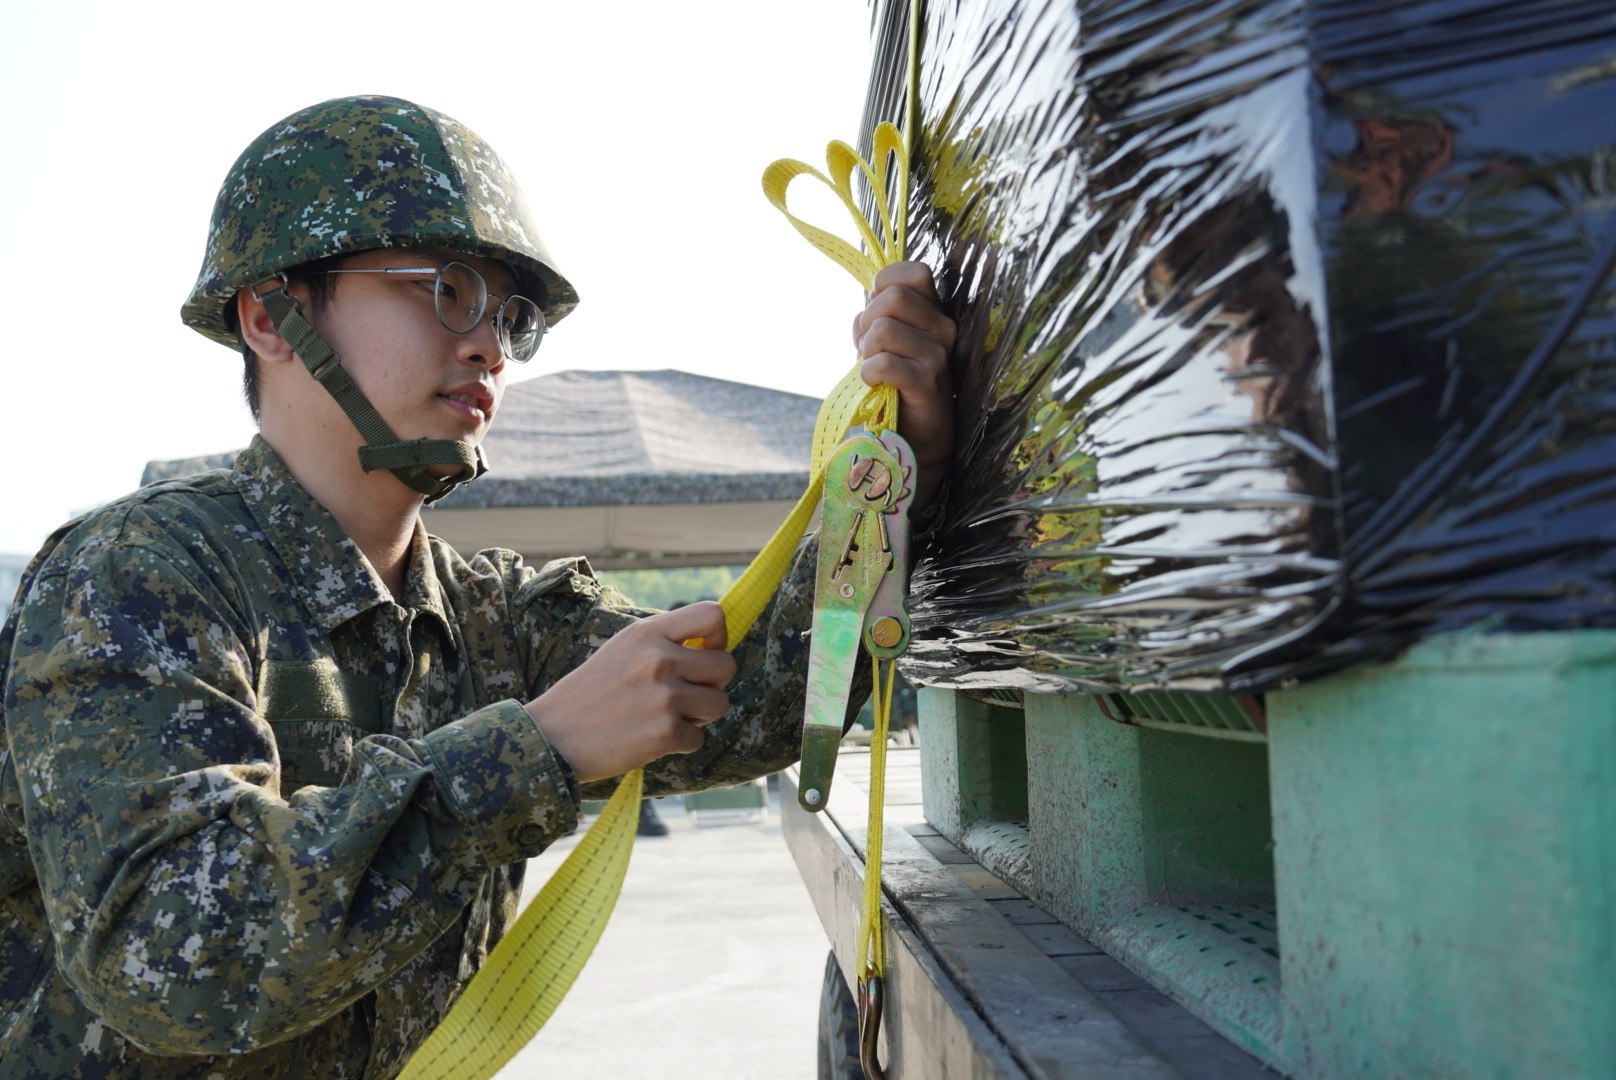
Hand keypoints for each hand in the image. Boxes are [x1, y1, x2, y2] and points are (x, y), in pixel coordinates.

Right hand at [525, 602, 735, 782]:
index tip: (704, 654)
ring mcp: (664, 696)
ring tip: (667, 717)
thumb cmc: (590, 693)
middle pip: (726, 666)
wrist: (552, 736)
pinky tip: (650, 738)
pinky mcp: (664, 732)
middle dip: (713, 685)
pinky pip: (699, 738)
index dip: (719, 638)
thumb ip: (665, 642)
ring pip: (720, 703)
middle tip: (685, 696)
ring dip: (700, 716)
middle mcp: (659, 659)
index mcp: (648, 633)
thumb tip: (715, 646)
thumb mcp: (623, 649)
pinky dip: (679, 743)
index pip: (713, 615)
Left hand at [853, 261, 956, 512]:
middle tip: (868, 347)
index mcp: (933, 312)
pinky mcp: (928, 384)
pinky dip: (868, 372)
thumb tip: (865, 306)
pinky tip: (873, 382)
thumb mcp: (886, 342)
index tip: (875, 310)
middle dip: (867, 321)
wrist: (918, 436)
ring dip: (866, 350)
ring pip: (883, 329)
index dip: (885, 283)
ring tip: (871, 367)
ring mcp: (939, 356)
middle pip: (892, 298)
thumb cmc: (897, 383)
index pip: (914, 272)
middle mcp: (943, 328)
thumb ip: (876, 317)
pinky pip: (885, 364)